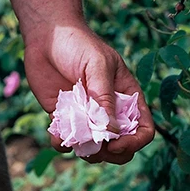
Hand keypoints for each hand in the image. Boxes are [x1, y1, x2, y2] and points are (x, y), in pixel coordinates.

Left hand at [23, 22, 154, 163]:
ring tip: (75, 140)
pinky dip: (62, 144)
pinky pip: (67, 142)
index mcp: (126, 97)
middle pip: (122, 145)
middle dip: (111, 154)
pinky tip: (56, 134)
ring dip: (87, 152)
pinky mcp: (63, 117)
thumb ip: (104, 97)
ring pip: (95, 148)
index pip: (143, 128)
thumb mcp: (98, 66)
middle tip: (95, 148)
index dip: (134, 142)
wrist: (46, 36)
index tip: (115, 144)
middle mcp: (109, 110)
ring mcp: (87, 116)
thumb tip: (112, 131)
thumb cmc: (78, 44)